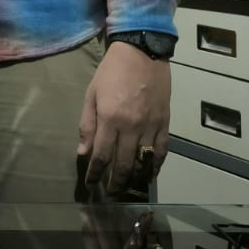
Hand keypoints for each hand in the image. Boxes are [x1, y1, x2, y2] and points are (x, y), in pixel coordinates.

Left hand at [78, 42, 169, 196]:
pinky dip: (156, 165)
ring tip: (127, 191)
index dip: (95, 173)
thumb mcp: (91, 94)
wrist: (142, 53)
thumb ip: (87, 124)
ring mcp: (151, 126)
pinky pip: (161, 150)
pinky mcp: (165, 123)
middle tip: (109, 195)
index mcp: (110, 119)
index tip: (90, 185)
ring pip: (143, 161)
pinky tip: (149, 174)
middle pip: (123, 164)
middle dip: (115, 183)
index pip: (101, 155)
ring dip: (135, 179)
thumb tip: (83, 152)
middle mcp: (131, 127)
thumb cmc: (111, 72)